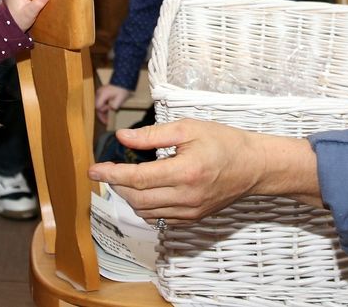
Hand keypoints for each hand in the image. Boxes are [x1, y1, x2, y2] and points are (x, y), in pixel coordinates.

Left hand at [87, 119, 320, 224]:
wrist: (254, 166)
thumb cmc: (224, 142)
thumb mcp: (189, 128)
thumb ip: (153, 134)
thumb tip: (123, 138)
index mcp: (185, 172)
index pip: (137, 178)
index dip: (111, 174)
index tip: (93, 170)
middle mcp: (187, 197)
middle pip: (137, 199)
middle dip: (117, 186)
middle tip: (108, 171)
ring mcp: (190, 211)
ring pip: (145, 212)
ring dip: (129, 197)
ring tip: (125, 179)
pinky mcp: (193, 218)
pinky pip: (160, 218)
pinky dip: (146, 206)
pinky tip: (146, 191)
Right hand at [95, 83, 131, 123]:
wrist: (123, 80)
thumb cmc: (122, 90)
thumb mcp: (120, 98)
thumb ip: (114, 105)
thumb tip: (110, 109)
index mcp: (102, 94)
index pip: (98, 107)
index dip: (102, 113)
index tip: (107, 118)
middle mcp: (99, 93)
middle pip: (97, 106)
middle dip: (101, 114)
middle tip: (106, 121)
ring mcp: (99, 92)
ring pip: (98, 104)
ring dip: (102, 111)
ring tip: (107, 117)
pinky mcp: (101, 92)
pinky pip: (100, 101)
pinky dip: (103, 106)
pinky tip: (108, 110)